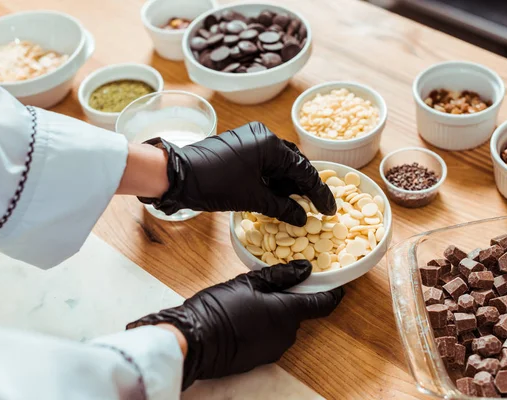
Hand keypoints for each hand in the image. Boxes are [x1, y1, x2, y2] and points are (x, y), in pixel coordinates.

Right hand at [126, 261, 343, 388]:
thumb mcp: (248, 282)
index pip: (322, 305)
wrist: (193, 341)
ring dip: (278, 313)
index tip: (337, 286)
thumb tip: (305, 269)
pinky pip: (272, 338)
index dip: (332, 294)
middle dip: (293, 299)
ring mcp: (274, 350)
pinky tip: (247, 317)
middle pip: (300, 314)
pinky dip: (266, 326)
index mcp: (287, 313)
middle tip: (275, 284)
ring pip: (285, 326)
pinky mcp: (261, 359)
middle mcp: (286, 335)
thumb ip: (280, 276)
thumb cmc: (219, 307)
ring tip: (254, 300)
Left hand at [138, 121, 335, 225]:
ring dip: (287, 183)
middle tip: (312, 207)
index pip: (304, 170)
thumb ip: (282, 207)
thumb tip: (302, 218)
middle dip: (303, 186)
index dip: (318, 192)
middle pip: (294, 163)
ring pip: (279, 162)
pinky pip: (265, 161)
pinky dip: (272, 178)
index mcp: (271, 145)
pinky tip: (276, 195)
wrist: (178, 175)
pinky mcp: (240, 145)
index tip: (328, 209)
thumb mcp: (253, 198)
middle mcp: (264, 135)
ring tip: (293, 205)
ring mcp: (250, 138)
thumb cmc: (215, 184)